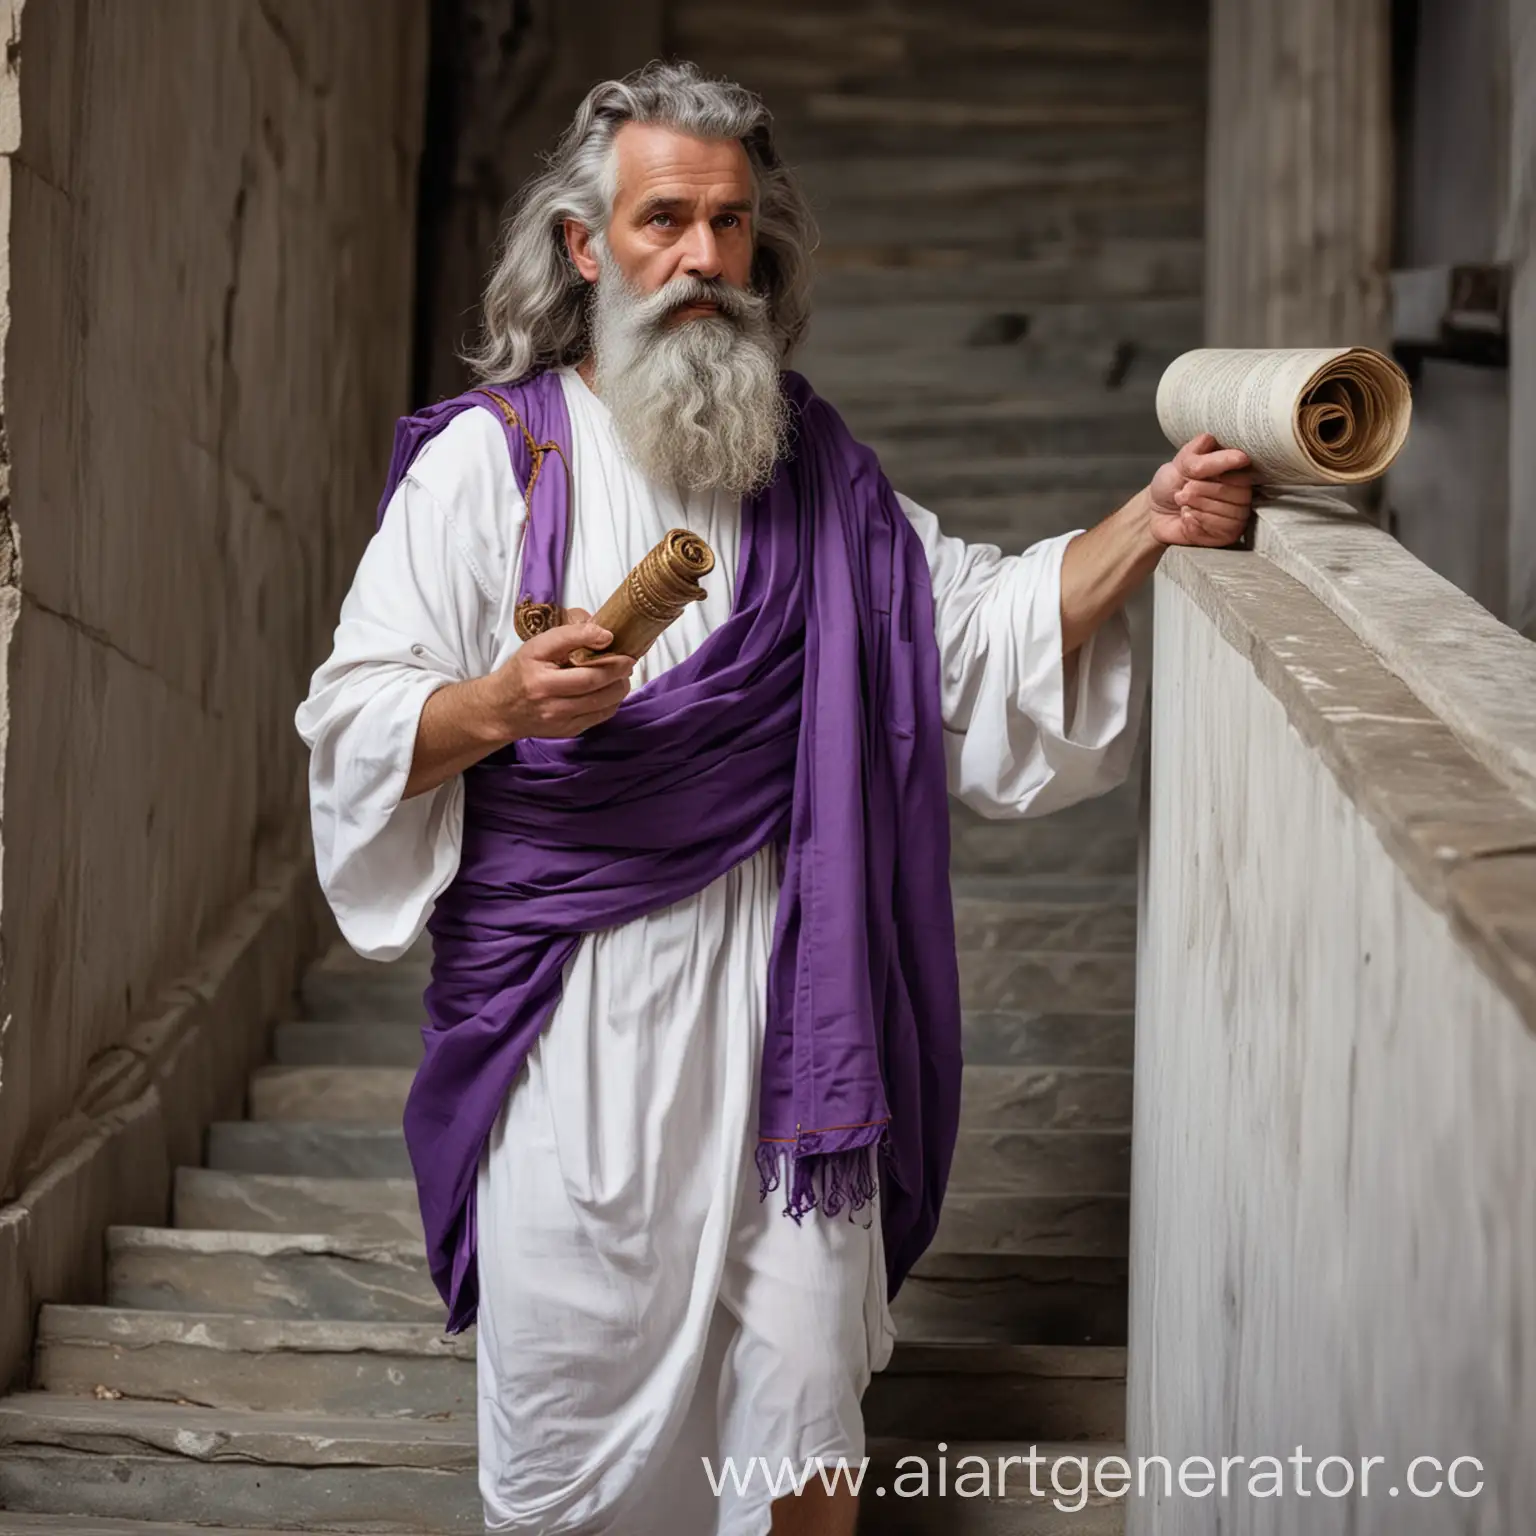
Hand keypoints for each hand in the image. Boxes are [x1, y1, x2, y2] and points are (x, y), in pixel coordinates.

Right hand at [475, 607, 633, 740]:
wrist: (501, 710)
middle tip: (628, 660)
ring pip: (602, 702)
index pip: (572, 655)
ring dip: (620, 686)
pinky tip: (612, 690)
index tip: (611, 637)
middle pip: (594, 682)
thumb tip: (604, 633)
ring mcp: (559, 717)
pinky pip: (600, 716)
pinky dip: (612, 701)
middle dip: (618, 669)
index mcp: (538, 673)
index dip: (598, 645)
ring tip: (623, 675)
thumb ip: (569, 635)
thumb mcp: (537, 647)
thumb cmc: (522, 672)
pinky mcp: (568, 730)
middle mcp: (547, 697)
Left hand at [1147, 433, 1256, 547]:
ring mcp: (1235, 518)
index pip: (1243, 476)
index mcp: (1237, 473)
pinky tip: (1185, 518)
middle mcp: (1242, 496)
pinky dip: (1195, 524)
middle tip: (1183, 491)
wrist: (1155, 511)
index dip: (1216, 475)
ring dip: (1198, 508)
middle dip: (1203, 493)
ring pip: (1228, 516)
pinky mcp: (1225, 536)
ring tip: (1183, 505)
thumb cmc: (1172, 484)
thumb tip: (1241, 456)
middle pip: (1238, 496)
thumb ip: (1209, 459)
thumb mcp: (1184, 464)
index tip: (1193, 473)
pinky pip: (1218, 532)